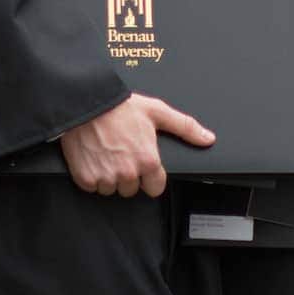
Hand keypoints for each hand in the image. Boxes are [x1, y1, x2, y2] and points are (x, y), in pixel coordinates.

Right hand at [59, 93, 214, 196]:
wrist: (88, 105)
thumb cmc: (123, 108)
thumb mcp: (159, 112)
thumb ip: (186, 128)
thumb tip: (208, 139)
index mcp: (148, 160)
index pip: (156, 188)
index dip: (152, 178)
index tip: (145, 167)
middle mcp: (128, 173)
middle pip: (132, 189)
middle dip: (130, 176)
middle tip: (124, 154)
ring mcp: (106, 178)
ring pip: (112, 189)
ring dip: (110, 177)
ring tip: (109, 153)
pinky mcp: (85, 179)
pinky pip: (92, 187)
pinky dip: (92, 176)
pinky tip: (95, 157)